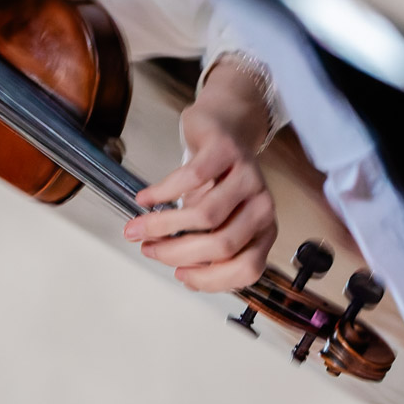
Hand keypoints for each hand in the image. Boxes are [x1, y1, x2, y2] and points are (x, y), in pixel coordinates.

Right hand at [126, 61, 276, 292]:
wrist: (226, 125)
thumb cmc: (216, 177)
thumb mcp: (218, 217)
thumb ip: (205, 244)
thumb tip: (179, 269)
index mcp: (263, 230)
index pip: (247, 269)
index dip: (210, 279)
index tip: (179, 274)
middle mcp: (262, 206)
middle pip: (222, 245)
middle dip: (176, 253)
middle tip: (148, 249)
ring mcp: (247, 177)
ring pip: (205, 216)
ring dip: (162, 226)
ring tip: (140, 227)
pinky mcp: (226, 151)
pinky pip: (190, 178)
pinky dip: (161, 193)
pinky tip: (145, 198)